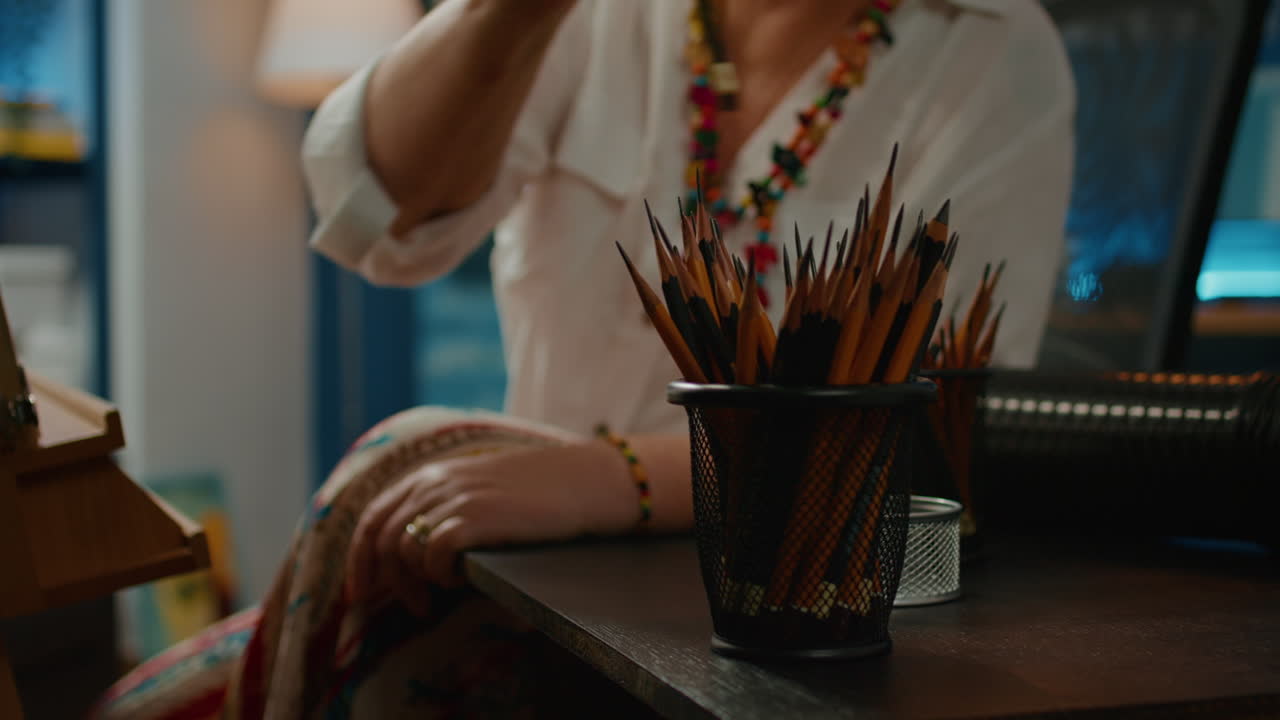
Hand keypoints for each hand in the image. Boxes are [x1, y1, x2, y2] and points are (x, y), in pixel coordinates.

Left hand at [345, 439, 636, 612]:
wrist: (581, 481)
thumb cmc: (536, 494)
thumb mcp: (479, 490)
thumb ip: (444, 508)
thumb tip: (413, 553)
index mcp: (431, 475)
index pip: (372, 517)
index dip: (360, 559)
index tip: (362, 592)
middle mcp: (434, 483)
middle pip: (381, 539)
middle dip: (386, 582)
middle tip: (414, 607)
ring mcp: (453, 498)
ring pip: (404, 550)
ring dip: (420, 579)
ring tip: (447, 589)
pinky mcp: (474, 517)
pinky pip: (433, 555)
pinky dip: (440, 575)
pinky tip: (461, 578)